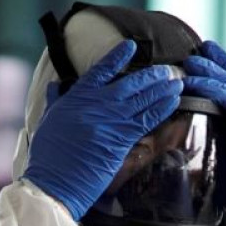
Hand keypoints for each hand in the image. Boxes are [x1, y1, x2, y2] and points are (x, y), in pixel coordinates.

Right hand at [24, 40, 182, 220]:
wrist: (56, 180)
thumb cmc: (48, 154)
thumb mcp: (48, 119)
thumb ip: (56, 99)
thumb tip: (55, 84)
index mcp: (78, 96)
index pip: (101, 70)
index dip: (118, 56)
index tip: (131, 46)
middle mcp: (98, 104)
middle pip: (130, 83)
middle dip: (151, 75)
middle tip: (167, 70)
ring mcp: (112, 120)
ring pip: (143, 99)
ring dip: (163, 90)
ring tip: (177, 82)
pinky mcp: (122, 139)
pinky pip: (147, 120)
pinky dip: (162, 109)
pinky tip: (173, 102)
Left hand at [182, 40, 225, 222]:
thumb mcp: (215, 148)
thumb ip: (207, 130)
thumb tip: (181, 121)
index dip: (218, 64)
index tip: (201, 50)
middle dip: (213, 62)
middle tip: (192, 52)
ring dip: (210, 73)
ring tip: (190, 64)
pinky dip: (216, 92)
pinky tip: (198, 86)